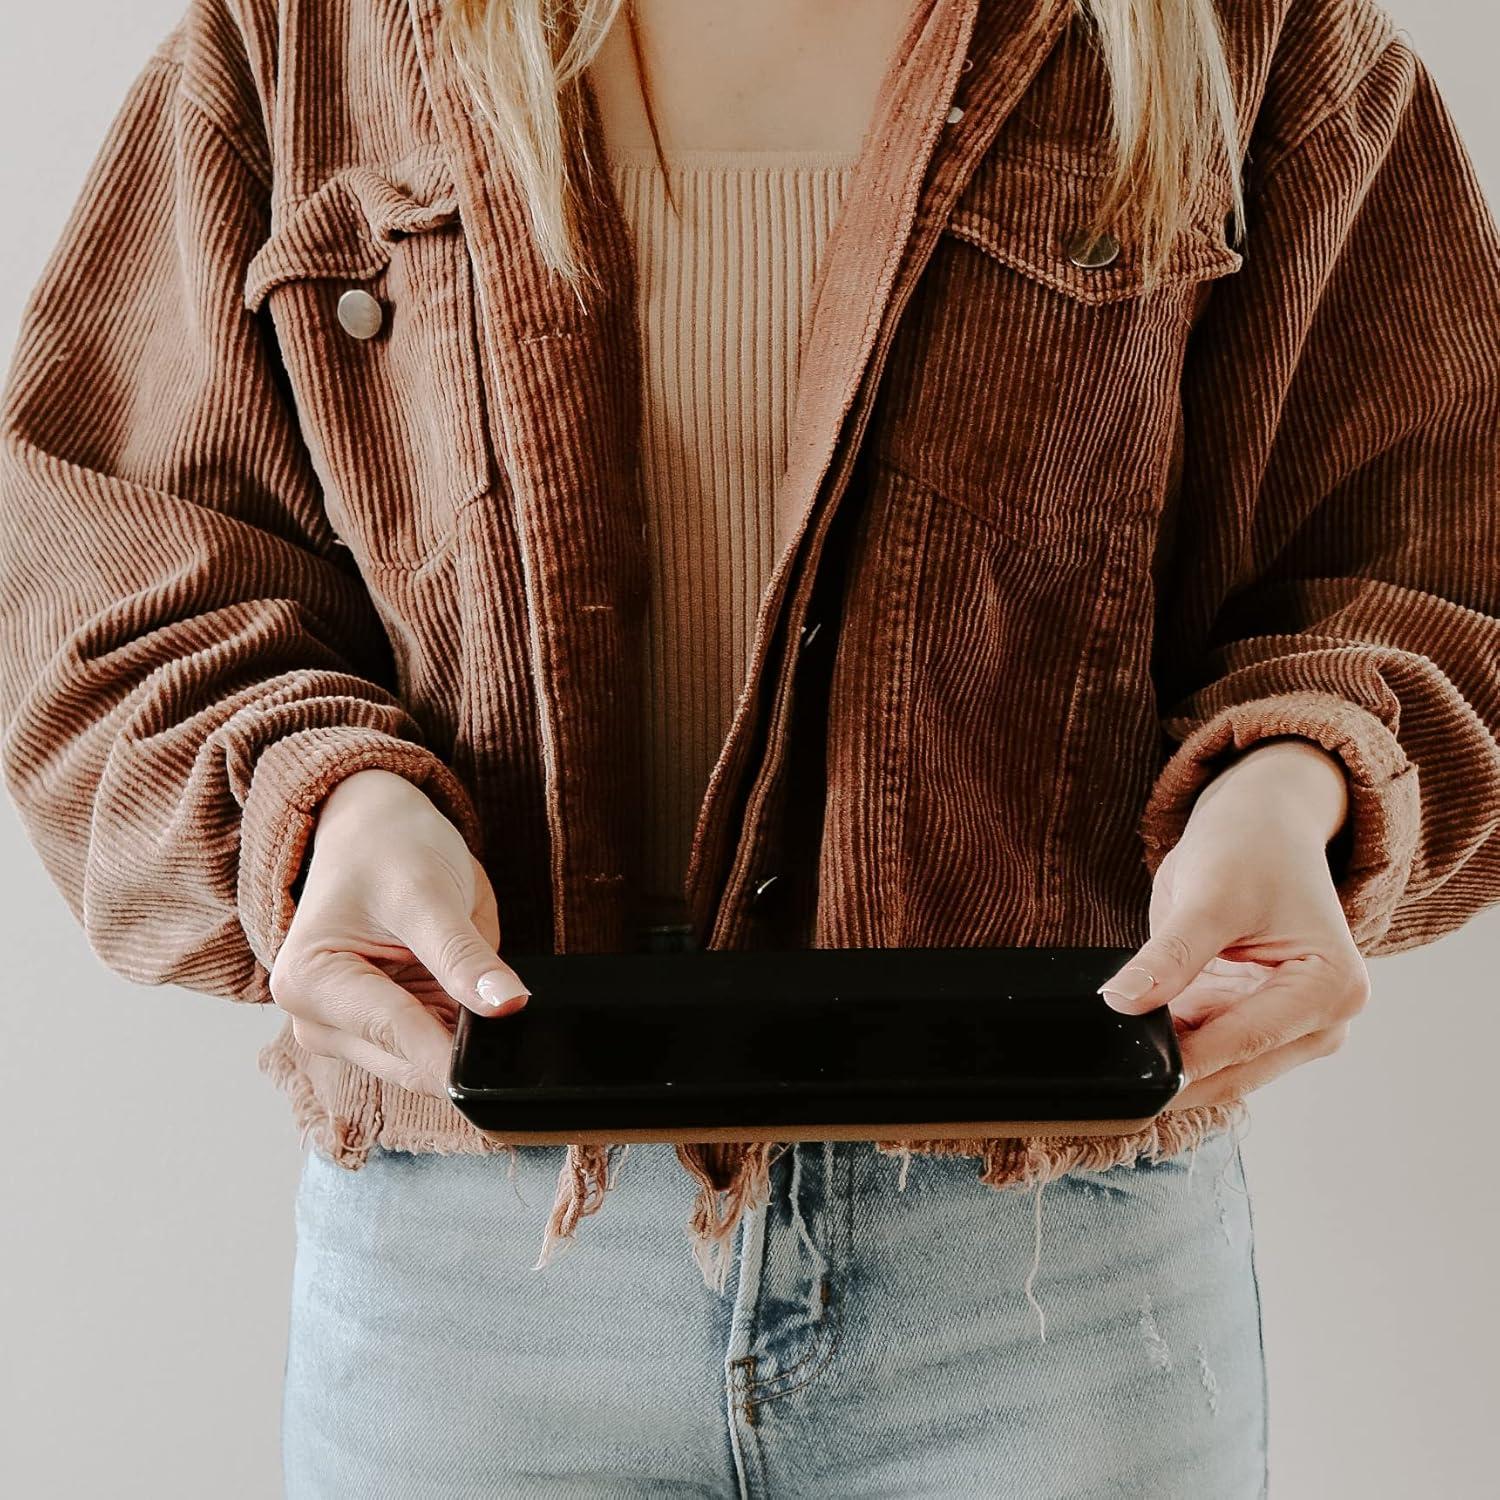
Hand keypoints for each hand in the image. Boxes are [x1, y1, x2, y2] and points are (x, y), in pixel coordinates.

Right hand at [266, 768, 530, 1098]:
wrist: (377, 830)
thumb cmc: (388, 849)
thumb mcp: (429, 893)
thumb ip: (464, 956)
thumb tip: (507, 1005)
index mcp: (310, 984)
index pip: (398, 1036)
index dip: (458, 1052)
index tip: (508, 1060)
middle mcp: (318, 1019)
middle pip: (411, 1062)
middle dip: (464, 1043)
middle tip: (507, 1006)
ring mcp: (349, 1030)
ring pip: (428, 1064)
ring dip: (465, 1035)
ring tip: (482, 984)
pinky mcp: (382, 1031)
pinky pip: (436, 1048)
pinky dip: (462, 1029)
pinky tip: (473, 995)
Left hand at [1098, 739, 1370, 1111]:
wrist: (1262, 825)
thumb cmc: (1251, 848)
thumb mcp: (1208, 896)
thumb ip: (1170, 956)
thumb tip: (1122, 1002)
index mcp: (1332, 988)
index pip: (1244, 1042)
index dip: (1181, 1061)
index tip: (1126, 1072)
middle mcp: (1324, 1020)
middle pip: (1235, 1069)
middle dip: (1174, 1069)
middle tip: (1108, 1070)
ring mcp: (1292, 1027)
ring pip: (1218, 1068)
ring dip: (1169, 1059)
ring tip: (1118, 1044)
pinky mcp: (1257, 1021)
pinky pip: (1207, 1047)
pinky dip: (1171, 1042)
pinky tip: (1137, 1030)